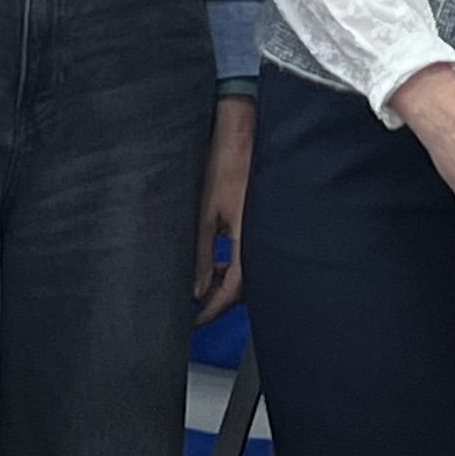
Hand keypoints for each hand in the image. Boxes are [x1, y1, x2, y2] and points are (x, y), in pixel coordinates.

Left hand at [195, 91, 252, 322]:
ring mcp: (260, 232)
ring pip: (244, 272)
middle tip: (194, 311)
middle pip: (241, 287)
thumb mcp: (206, 214)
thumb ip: (201, 254)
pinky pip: (246, 255)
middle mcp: (259, 240)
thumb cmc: (226, 166)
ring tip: (199, 288)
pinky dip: (229, 266)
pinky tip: (213, 264)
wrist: (245, 134)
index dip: (212, 310)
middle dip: (218, 301)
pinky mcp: (258, 223)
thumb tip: (196, 288)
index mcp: (246, 240)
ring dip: (222, 283)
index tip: (194, 322)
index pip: (232, 290)